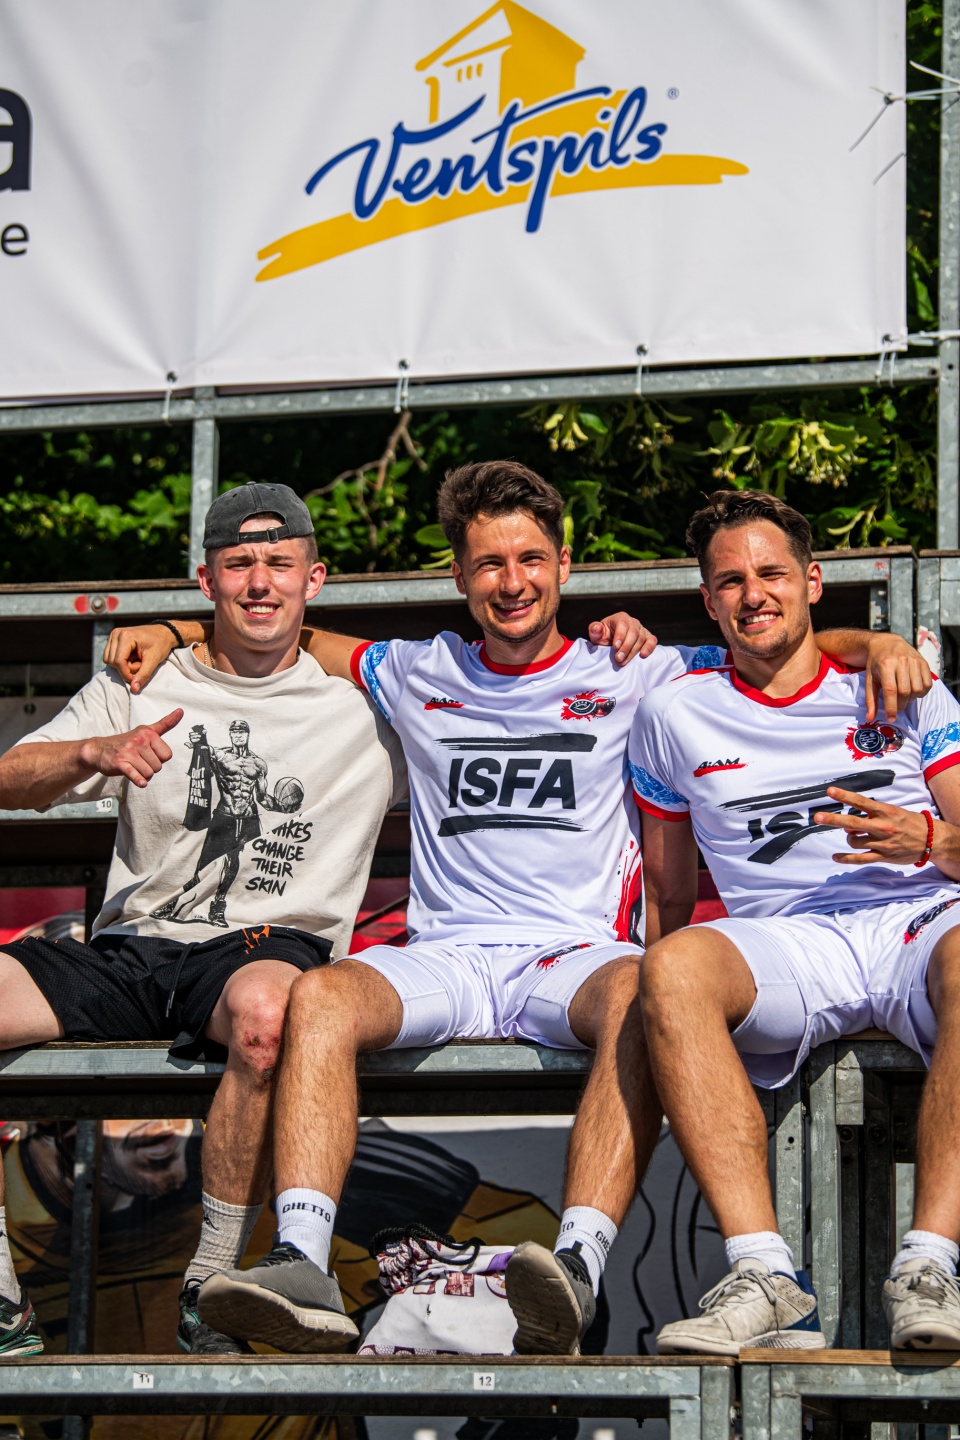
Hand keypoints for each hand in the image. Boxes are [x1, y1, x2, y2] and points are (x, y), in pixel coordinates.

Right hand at [78, 710, 183, 788]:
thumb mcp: (146, 730)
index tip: (150, 754)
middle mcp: (139, 740)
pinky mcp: (119, 763)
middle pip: (159, 766)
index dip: (160, 758)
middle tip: (140, 762)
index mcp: (148, 733)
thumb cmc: (128, 741)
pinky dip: (139, 780)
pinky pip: (135, 775)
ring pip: (149, 773)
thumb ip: (165, 723)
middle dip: (151, 768)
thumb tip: (181, 711)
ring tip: (136, 768)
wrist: (99, 749)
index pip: (167, 755)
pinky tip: (141, 782)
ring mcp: (128, 752)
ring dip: (144, 775)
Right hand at [103, 625, 178, 692]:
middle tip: (141, 664)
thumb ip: (143, 675)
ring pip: (109, 660)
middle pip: (112, 661)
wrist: (163, 632)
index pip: (118, 661)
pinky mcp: (113, 639)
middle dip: (126, 669)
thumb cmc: (160, 644)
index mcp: (126, 636)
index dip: (126, 673)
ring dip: (122, 665)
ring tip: (137, 661)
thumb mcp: (154, 660)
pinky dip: (120, 661)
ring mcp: (113, 635)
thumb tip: (134, 689)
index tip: (136, 678)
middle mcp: (116, 634)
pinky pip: (110, 656)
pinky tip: (132, 658)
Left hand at [588, 612, 656, 665]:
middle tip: (618, 659)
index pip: (623, 624)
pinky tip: (643, 655)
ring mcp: (641, 629)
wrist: (612, 643)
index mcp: (620, 618)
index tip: (615, 647)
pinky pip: (652, 640)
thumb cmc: (604, 637)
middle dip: (626, 647)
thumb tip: (598, 628)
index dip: (620, 635)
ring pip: (641, 639)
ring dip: (633, 652)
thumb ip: (594, 630)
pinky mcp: (648, 637)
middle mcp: (633, 622)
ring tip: (623, 662)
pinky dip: (649, 647)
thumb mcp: (596, 634)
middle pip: (633, 632)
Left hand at [814, 786, 931, 865]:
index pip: (861, 801)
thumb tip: (849, 825)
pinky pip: (861, 859)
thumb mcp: (893, 812)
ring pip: (854, 841)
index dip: (845, 796)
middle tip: (817, 817)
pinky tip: (836, 857)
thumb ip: (871, 815)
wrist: (931, 839)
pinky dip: (846, 858)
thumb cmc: (908, 822)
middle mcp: (882, 826)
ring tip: (852, 837)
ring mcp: (882, 842)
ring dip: (848, 839)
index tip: (830, 791)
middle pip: (853, 823)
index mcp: (885, 811)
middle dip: (834, 820)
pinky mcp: (883, 856)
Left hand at [863, 634, 932, 723]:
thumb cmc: (876, 663)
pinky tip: (913, 691)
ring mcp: (914, 661)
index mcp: (886, 665)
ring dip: (911, 698)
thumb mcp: (869, 679)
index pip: (891, 691)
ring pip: (917, 689)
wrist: (887, 643)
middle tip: (896, 706)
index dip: (892, 707)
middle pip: (905, 692)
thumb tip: (870, 718)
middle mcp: (901, 661)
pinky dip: (922, 692)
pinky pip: (927, 684)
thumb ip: (870, 700)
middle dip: (901, 704)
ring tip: (903, 696)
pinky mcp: (924, 662)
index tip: (891, 718)